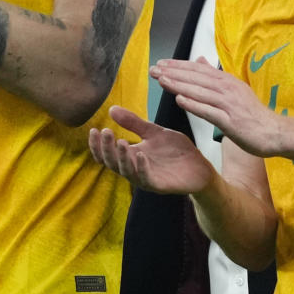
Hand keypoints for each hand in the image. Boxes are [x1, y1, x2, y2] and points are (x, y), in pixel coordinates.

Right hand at [88, 105, 214, 193]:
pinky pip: (146, 178)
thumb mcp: (153, 132)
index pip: (107, 154)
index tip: (94, 130)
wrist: (199, 166)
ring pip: (126, 171)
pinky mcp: (159, 185)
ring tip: (120, 141)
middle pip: (112, 162)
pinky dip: (141, 167)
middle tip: (105, 132)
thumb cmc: (175, 151)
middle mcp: (134, 168)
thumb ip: (133, 123)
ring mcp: (145, 178)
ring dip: (122, 157)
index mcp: (130, 156)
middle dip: (106, 148)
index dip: (98, 145)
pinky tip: (140, 154)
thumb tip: (111, 109)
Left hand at [151, 57, 281, 157]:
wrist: (274, 132)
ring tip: (161, 80)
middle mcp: (228, 89)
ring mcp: (229, 105)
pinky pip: (209, 112)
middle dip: (173, 73)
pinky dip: (194, 105)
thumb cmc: (253, 115)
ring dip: (180, 85)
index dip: (179, 66)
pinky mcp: (231, 121)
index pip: (199, 70)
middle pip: (197, 78)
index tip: (162, 63)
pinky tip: (180, 101)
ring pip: (200, 92)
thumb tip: (200, 60)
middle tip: (153, 69)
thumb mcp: (235, 90)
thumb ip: (216, 77)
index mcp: (228, 81)